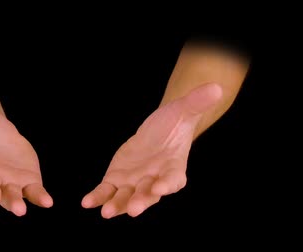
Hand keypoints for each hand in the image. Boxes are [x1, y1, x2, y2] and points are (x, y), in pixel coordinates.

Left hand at [82, 83, 221, 218]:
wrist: (158, 130)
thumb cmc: (174, 122)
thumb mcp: (183, 110)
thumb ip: (196, 103)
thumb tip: (216, 88)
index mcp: (174, 168)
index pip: (173, 179)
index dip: (167, 184)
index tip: (161, 187)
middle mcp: (155, 181)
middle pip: (149, 194)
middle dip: (142, 201)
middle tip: (134, 210)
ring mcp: (135, 183)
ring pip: (126, 198)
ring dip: (117, 205)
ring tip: (106, 212)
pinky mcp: (118, 180)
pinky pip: (107, 191)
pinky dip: (98, 197)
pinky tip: (86, 203)